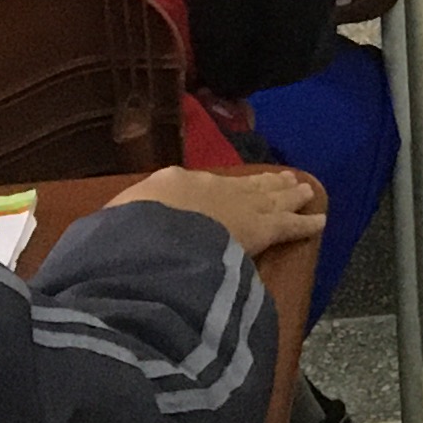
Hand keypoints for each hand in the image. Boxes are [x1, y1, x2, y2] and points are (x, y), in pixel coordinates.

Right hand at [109, 164, 327, 263]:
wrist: (149, 238)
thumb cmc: (121, 236)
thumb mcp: (109, 228)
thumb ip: (116, 231)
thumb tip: (101, 243)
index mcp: (171, 185)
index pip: (201, 186)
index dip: (219, 189)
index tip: (228, 188)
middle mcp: (210, 188)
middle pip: (243, 184)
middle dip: (263, 182)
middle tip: (281, 178)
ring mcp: (239, 205)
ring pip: (270, 198)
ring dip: (287, 194)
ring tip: (302, 189)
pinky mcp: (261, 229)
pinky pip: (289, 225)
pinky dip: (306, 223)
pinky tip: (321, 220)